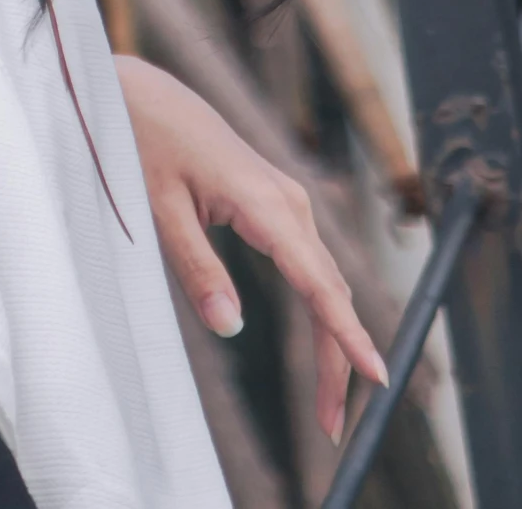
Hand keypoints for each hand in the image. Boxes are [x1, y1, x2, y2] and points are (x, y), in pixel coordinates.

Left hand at [115, 55, 387, 443]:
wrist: (143, 94)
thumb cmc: (147, 144)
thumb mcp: (161, 209)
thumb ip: (197, 268)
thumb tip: (231, 327)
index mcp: (266, 203)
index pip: (317, 282)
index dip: (347, 335)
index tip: (378, 376)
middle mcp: (289, 202)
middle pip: (330, 292)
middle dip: (338, 360)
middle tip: (332, 428)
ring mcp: (287, 201)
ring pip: (324, 281)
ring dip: (331, 340)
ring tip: (329, 405)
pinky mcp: (276, 205)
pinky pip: (310, 265)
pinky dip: (321, 309)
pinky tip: (324, 345)